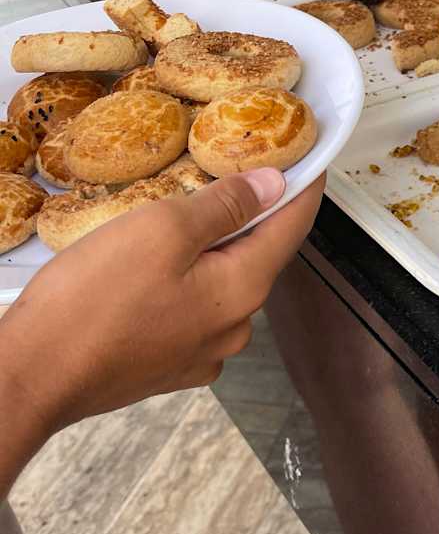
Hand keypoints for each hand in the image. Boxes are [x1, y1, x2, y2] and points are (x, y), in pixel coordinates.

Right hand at [0, 169, 323, 454]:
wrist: (34, 376)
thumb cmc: (91, 303)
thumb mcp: (162, 230)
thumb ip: (225, 206)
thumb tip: (273, 186)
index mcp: (242, 290)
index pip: (293, 226)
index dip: (302, 186)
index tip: (308, 157)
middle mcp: (233, 327)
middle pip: (258, 253)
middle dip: (250, 213)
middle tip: (232, 170)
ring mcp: (200, 351)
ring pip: (221, 281)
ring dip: (210, 247)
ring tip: (179, 213)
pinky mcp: (167, 363)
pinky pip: (190, 308)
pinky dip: (183, 279)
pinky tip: (150, 263)